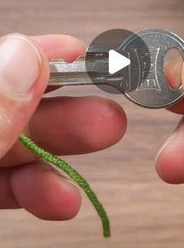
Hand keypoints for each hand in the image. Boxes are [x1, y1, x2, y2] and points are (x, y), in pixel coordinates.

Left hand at [0, 34, 125, 219]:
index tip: (78, 51)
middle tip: (109, 109)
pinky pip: (8, 184)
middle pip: (16, 105)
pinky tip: (65, 197)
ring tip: (105, 139)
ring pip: (17, 143)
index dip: (39, 55)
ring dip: (64, 146)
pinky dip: (39, 189)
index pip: (0, 65)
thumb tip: (26, 55)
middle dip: (66, 106)